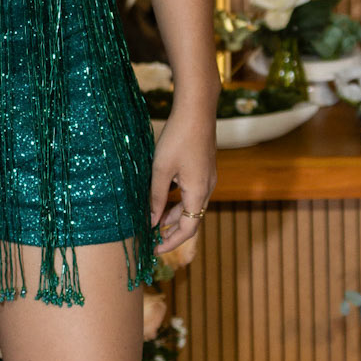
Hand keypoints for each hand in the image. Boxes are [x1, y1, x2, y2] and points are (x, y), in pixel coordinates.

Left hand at [149, 101, 217, 257]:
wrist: (197, 110)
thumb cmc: (178, 138)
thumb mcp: (161, 170)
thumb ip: (157, 198)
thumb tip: (152, 222)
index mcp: (198, 192)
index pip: (188, 229)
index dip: (171, 242)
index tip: (155, 249)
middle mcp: (207, 188)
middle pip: (191, 219)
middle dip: (172, 231)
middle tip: (152, 238)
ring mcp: (207, 178)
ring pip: (191, 206)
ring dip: (174, 216)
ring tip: (154, 221)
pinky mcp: (204, 168)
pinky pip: (192, 193)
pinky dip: (179, 201)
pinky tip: (163, 197)